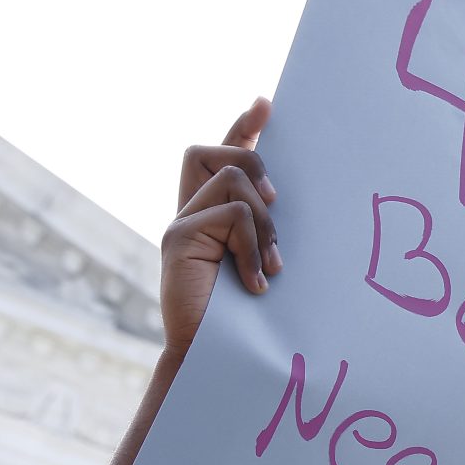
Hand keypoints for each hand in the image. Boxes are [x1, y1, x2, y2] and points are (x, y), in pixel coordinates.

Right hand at [160, 98, 278, 353]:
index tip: (265, 105)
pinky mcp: (178, 239)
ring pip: (230, 179)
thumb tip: (285, 199)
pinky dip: (252, 246)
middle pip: (214, 152)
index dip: (240, 128)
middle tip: (277, 205)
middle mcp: (189, 215)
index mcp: (212, 218)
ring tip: (270, 264)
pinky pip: (232, 215)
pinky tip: (256, 283)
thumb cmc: (252, 322)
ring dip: (262, 220)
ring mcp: (179, 225)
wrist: (220, 359)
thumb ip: (266, 230)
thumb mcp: (266, 262)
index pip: (219, 157)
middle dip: (254, 166)